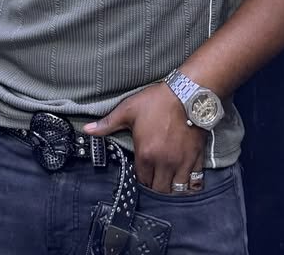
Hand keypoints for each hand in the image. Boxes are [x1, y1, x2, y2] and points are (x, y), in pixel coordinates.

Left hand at [83, 83, 207, 193]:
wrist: (187, 94)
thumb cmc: (157, 101)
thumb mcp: (128, 110)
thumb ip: (107, 123)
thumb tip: (87, 130)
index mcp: (146, 154)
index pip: (141, 179)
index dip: (141, 177)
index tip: (142, 172)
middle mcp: (164, 163)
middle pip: (159, 189)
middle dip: (155, 186)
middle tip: (154, 178)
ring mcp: (182, 162)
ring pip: (176, 189)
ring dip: (171, 188)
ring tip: (168, 181)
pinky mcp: (196, 158)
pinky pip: (195, 182)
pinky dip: (190, 185)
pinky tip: (185, 180)